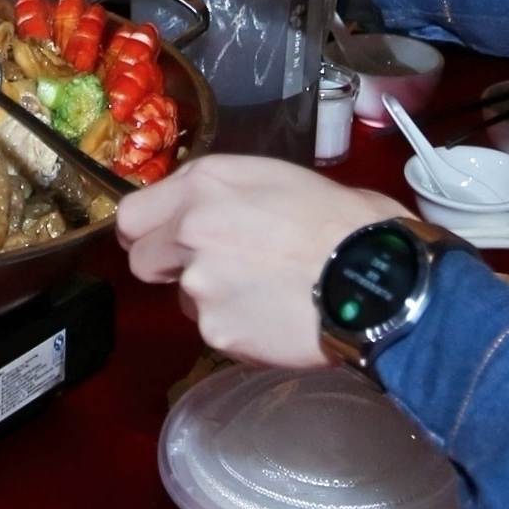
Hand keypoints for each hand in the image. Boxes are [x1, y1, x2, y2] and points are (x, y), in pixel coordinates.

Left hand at [118, 158, 411, 370]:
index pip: (132, 214)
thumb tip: (201, 207)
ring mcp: (200, 284)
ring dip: (214, 298)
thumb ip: (224, 192)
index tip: (168, 240)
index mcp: (205, 183)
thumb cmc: (346, 222)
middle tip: (218, 270)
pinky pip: (217, 332)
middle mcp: (190, 229)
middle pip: (142, 260)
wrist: (376, 278)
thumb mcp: (280, 177)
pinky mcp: (217, 330)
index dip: (150, 230)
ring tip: (268, 292)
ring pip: (185, 299)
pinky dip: (242, 328)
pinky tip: (278, 317)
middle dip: (170, 268)